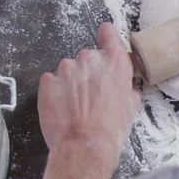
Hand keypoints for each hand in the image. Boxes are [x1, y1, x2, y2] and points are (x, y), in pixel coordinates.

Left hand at [37, 23, 140, 152]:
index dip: (106, 38)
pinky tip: (63, 109)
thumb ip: (126, 88)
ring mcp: (66, 69)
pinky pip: (52, 82)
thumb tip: (124, 88)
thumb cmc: (109, 130)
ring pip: (68, 70)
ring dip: (71, 83)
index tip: (104, 41)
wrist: (85, 146)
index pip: (108, 32)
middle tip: (91, 95)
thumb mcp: (130, 107)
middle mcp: (90, 59)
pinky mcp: (48, 81)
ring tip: (76, 106)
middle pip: (88, 57)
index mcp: (114, 62)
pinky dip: (56, 92)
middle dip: (88, 72)